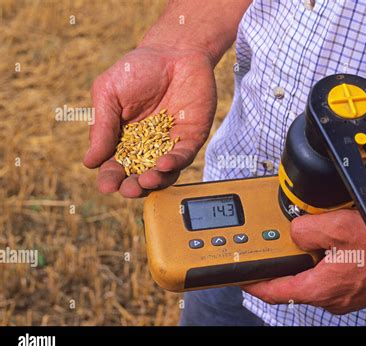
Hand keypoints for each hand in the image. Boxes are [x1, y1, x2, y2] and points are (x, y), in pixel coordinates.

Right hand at [83, 45, 216, 196]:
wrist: (174, 51)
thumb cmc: (137, 70)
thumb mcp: (109, 93)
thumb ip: (102, 126)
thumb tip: (89, 162)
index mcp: (122, 140)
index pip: (115, 167)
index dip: (110, 179)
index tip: (107, 185)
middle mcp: (146, 147)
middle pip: (138, 177)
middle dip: (132, 188)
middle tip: (128, 189)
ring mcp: (169, 145)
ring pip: (162, 174)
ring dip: (154, 182)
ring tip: (146, 180)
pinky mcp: (190, 138)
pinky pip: (182, 157)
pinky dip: (173, 164)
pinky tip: (163, 163)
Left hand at [243, 210, 365, 314]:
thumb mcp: (337, 228)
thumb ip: (305, 229)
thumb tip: (294, 231)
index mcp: (319, 288)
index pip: (274, 291)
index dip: (255, 282)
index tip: (242, 276)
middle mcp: (329, 298)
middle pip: (292, 283)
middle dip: (284, 264)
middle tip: (278, 247)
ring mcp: (342, 296)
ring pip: (311, 278)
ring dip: (306, 261)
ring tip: (310, 240)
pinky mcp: (353, 289)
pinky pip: (328, 276)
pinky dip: (322, 262)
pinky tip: (331, 246)